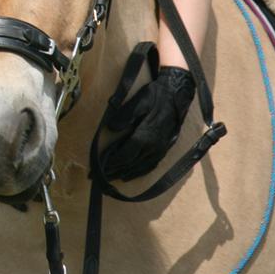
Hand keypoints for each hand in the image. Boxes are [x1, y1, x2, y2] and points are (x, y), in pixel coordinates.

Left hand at [100, 66, 194, 180]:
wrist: (177, 94)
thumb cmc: (155, 96)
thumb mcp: (138, 102)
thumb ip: (124, 116)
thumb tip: (110, 128)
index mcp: (145, 136)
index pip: (124, 156)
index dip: (111, 163)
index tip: (98, 169)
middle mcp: (153, 147)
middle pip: (131, 165)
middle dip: (114, 172)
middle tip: (100, 179)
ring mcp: (160, 149)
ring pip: (141, 168)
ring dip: (126, 174)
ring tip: (113, 178)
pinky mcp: (165, 148)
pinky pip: (151, 165)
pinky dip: (140, 172)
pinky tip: (132, 174)